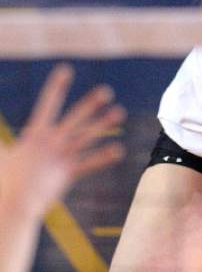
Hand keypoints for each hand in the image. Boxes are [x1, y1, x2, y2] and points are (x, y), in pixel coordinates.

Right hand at [0, 65, 125, 220]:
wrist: (12, 201)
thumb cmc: (3, 180)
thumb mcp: (0, 155)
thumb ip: (0, 145)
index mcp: (35, 134)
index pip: (47, 103)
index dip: (57, 86)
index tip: (66, 70)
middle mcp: (52, 141)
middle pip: (75, 117)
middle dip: (90, 103)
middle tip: (107, 91)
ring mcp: (62, 156)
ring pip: (87, 136)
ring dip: (103, 123)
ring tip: (120, 112)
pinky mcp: (69, 172)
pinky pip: (90, 163)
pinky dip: (104, 157)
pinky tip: (119, 150)